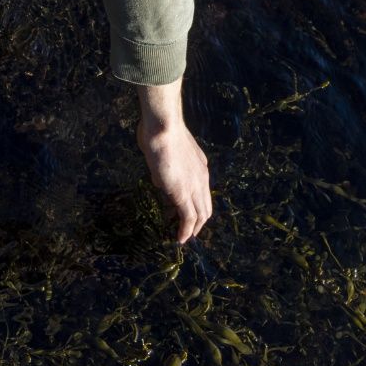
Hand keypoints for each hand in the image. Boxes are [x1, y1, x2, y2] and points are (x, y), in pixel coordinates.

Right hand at [135, 81, 212, 243]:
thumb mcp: (166, 151)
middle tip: (187, 231)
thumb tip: (160, 178)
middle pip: (205, 207)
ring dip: (191, 228)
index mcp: (200, 167)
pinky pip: (188, 218)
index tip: (187, 215)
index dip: (196, 207)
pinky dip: (185, 231)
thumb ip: (166, 166)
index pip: (202, 194)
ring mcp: (194, 186)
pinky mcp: (184, 194)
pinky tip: (180, 239)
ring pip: (200, 215)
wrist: (163, 127)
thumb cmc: (160, 131)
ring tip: (183, 237)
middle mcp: (202, 179)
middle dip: (197, 222)